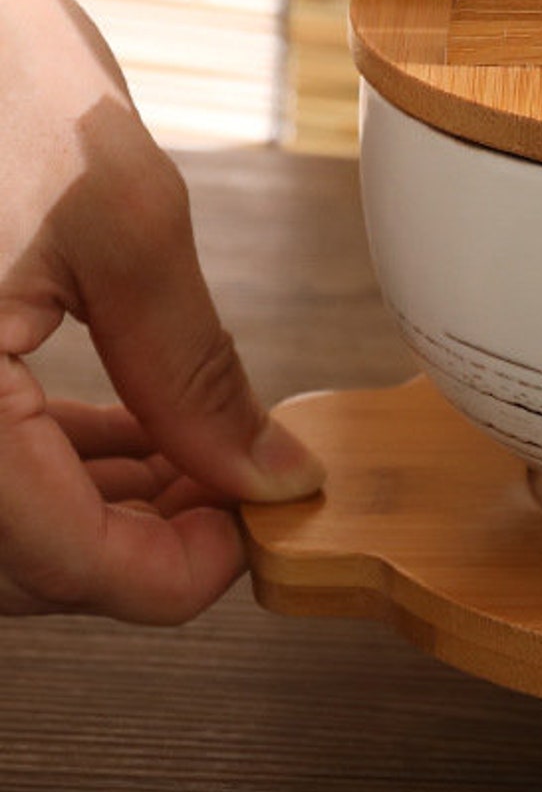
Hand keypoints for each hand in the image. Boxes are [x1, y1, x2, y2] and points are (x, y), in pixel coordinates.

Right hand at [0, 0, 324, 618]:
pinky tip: (141, 429)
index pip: (55, 564)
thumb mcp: (119, 217)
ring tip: (210, 455)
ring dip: (106, 506)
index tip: (258, 532)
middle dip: (145, 543)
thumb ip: (189, 366)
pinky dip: (56, 458)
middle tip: (244, 487)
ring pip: (1, 518)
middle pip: (23, 563)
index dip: (173, 575)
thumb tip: (266, 471)